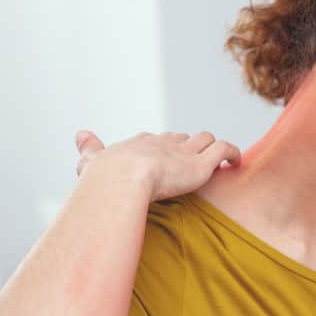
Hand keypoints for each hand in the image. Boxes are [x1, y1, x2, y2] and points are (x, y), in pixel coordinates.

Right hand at [74, 129, 241, 201]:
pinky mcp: (201, 163)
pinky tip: (236, 161)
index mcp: (140, 144)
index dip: (162, 149)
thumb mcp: (91, 162)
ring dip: (211, 147)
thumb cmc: (104, 177)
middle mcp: (163, 143)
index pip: (155, 141)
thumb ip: (88, 150)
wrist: (121, 181)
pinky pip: (224, 149)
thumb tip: (79, 134)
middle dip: (187, 148)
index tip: (166, 159)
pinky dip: (233, 153)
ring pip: (204, 138)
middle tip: (194, 162)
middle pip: (181, 138)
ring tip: (218, 161)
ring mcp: (183, 152)